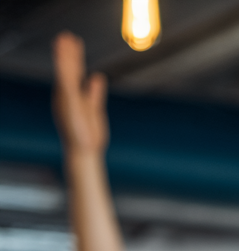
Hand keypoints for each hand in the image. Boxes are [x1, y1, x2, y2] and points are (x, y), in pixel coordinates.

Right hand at [52, 33, 107, 155]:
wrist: (85, 151)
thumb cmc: (89, 136)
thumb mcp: (95, 109)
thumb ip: (95, 92)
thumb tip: (98, 77)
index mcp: (73, 96)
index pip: (74, 73)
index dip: (74, 58)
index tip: (75, 43)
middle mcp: (67, 96)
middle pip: (68, 70)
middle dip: (68, 53)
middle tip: (68, 36)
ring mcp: (66, 99)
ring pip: (64, 72)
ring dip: (64, 55)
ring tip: (64, 39)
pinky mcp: (69, 103)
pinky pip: (66, 81)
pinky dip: (65, 68)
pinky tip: (65, 57)